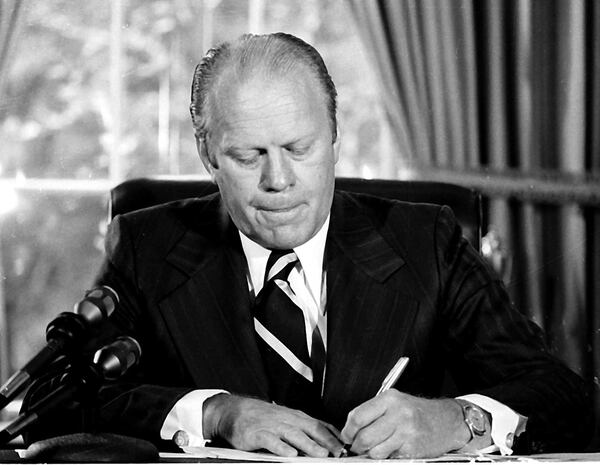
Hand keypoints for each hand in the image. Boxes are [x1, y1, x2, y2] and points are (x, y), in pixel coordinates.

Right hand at [203, 394, 343, 456]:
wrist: (235, 411)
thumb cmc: (264, 418)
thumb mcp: (287, 420)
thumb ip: (306, 429)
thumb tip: (330, 439)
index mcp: (296, 417)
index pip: (319, 425)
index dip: (333, 436)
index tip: (346, 448)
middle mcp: (287, 420)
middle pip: (310, 429)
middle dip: (326, 441)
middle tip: (339, 452)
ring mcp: (273, 426)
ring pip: (294, 434)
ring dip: (309, 444)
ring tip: (321, 454)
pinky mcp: (258, 434)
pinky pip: (271, 440)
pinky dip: (281, 446)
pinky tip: (290, 453)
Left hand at [340, 390, 474, 457]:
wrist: (448, 420)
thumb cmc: (419, 412)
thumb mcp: (395, 402)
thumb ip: (373, 413)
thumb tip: (351, 430)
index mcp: (389, 399)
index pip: (358, 416)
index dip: (348, 430)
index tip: (347, 436)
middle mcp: (397, 413)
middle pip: (364, 436)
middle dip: (357, 445)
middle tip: (357, 446)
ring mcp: (406, 432)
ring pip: (375, 451)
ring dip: (372, 453)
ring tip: (378, 447)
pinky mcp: (412, 448)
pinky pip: (390, 457)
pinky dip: (388, 456)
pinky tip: (394, 448)